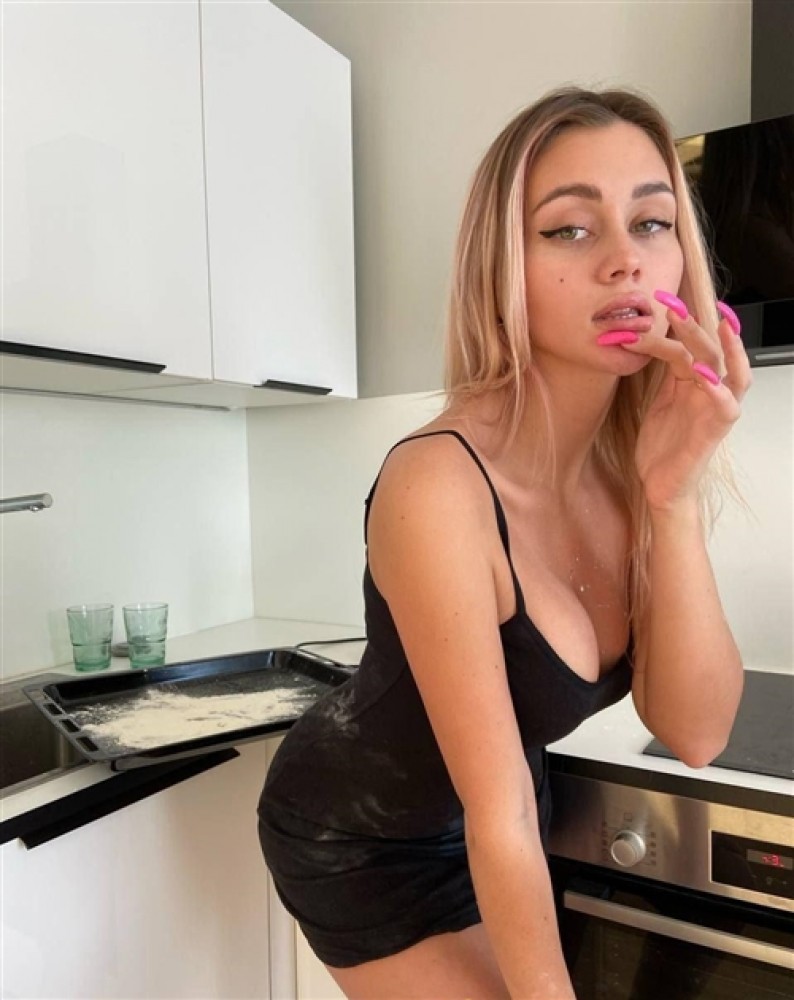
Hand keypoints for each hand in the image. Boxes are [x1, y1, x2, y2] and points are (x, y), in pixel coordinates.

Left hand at [620, 296, 751, 511]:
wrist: (661, 485)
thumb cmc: (663, 444)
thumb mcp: (661, 399)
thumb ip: (665, 372)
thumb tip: (652, 339)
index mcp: (695, 381)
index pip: (689, 345)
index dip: (677, 324)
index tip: (655, 303)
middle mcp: (710, 391)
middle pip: (712, 351)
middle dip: (696, 326)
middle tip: (673, 305)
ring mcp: (716, 410)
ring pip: (733, 373)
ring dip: (725, 349)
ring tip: (715, 325)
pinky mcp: (715, 432)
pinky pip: (726, 407)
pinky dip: (717, 390)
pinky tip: (704, 376)